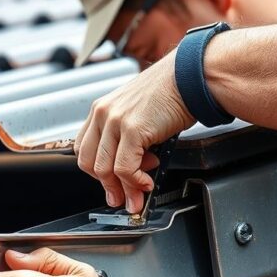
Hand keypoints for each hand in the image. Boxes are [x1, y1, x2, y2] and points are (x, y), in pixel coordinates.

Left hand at [74, 50, 193, 212]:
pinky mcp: (131, 129)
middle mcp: (102, 113)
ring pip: (105, 169)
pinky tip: (147, 183)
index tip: (111, 185)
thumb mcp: (138, 114)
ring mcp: (115, 120)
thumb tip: (130, 173)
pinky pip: (124, 168)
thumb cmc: (171, 93)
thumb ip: (127, 139)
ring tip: (138, 195)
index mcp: (101, 109)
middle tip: (122, 199)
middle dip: (107, 186)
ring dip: (123, 189)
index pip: (84, 149)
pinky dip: (135, 182)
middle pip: (90, 163)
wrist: (191, 77)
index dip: (97, 172)